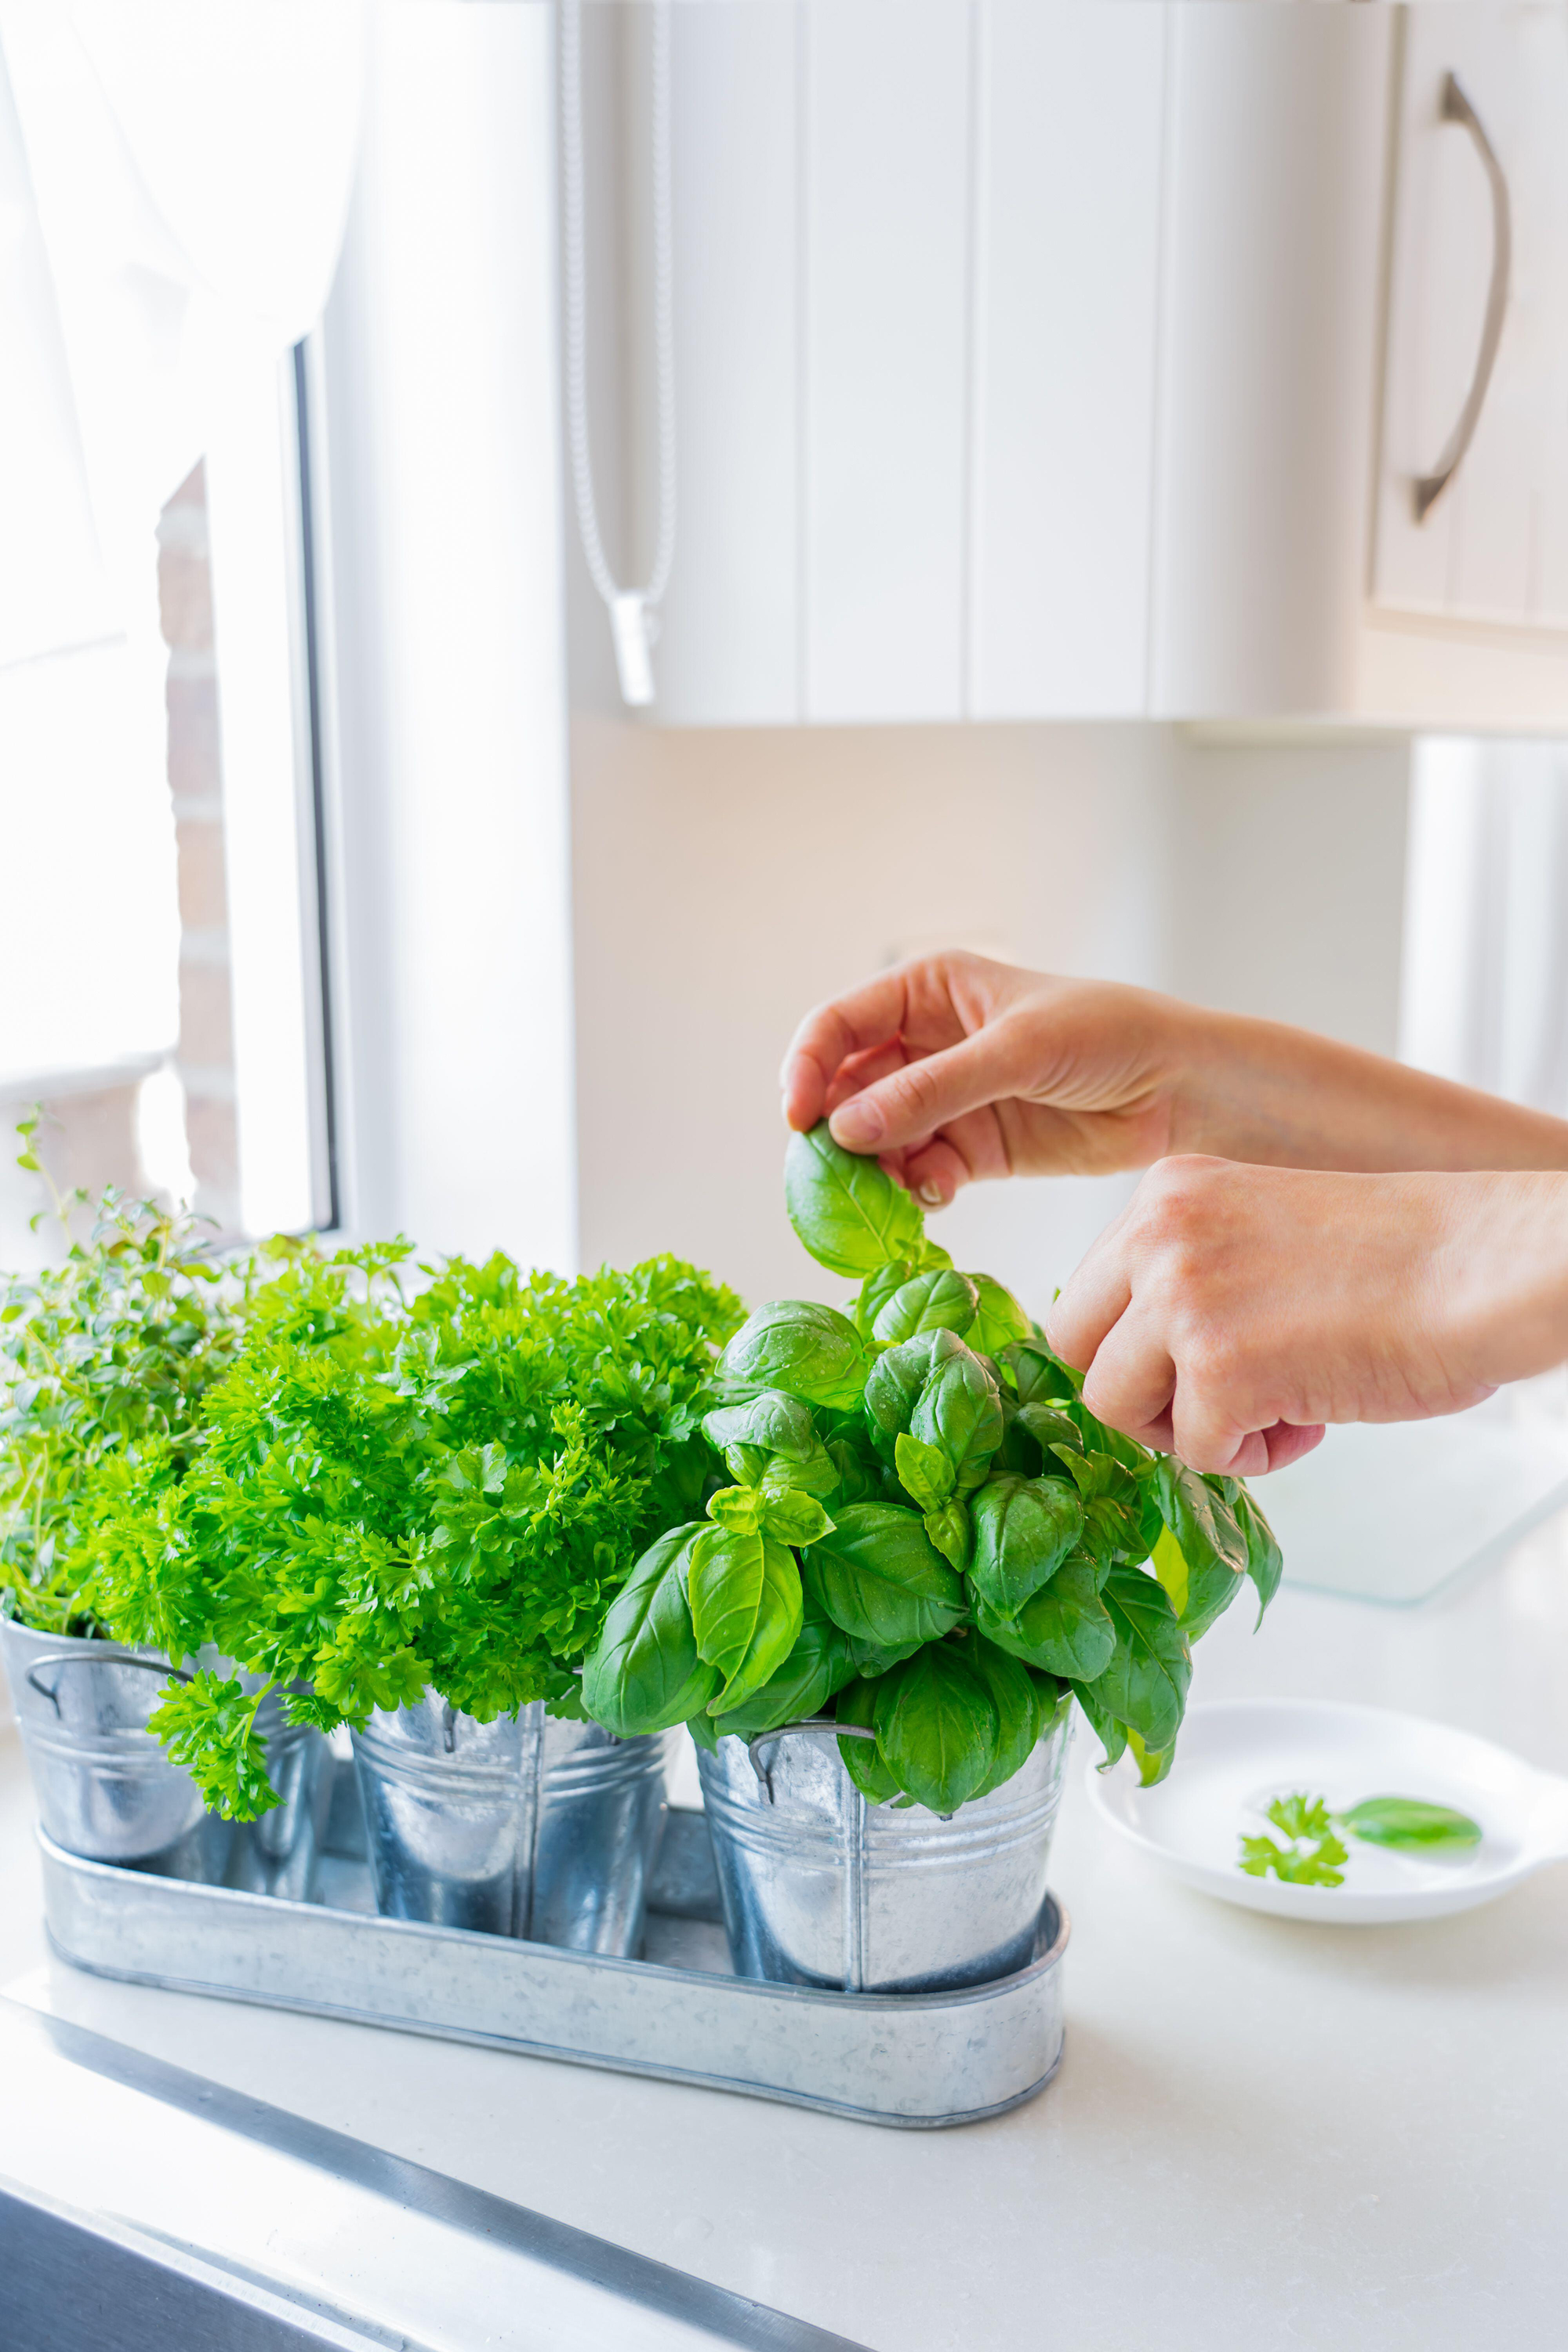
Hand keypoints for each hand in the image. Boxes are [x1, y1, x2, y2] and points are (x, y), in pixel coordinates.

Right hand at [781, 956, 1189, 1205]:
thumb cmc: (1105, 1035)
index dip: (807, 1069)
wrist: (1177, 1086)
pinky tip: (937, 1195)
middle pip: (847, 1091)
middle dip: (837, 1133)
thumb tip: (845, 1129)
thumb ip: (932, 1090)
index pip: (837, 1027)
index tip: (799, 1120)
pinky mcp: (973, 1150)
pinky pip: (920, 1173)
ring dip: (876, 1170)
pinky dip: (917, 1189)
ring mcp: (947, 1100)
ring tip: (890, 1194)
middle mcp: (925, 1044)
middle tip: (837, 1175)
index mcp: (926, 992)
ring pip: (878, 1140)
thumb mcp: (1016, 1051)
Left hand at [1045, 1157, 1567, 1476]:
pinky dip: (1255, 1457)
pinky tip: (1314, 1416)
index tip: (1203, 1357)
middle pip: (1074, 1347)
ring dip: (1193, 1429)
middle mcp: (1158, 1235)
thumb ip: (1188, 1277)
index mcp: (1166, 1193)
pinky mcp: (1221, 1369)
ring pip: (1116, 1407)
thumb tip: (1138, 1361)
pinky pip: (1196, 1453)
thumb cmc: (1399, 1260)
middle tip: (1219, 1396)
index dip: (1139, 1347)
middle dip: (1139, 1391)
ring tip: (1278, 1405)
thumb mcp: (1255, 1235)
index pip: (1090, 1293)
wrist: (1481, 1268)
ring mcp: (1183, 1300)